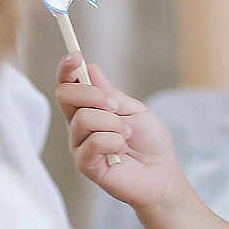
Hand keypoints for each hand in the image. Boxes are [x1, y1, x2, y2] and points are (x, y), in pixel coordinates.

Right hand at [58, 54, 182, 210]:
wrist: (162, 173)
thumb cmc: (150, 142)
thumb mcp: (134, 109)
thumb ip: (110, 92)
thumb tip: (90, 69)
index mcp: (89, 109)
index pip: (68, 85)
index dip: (67, 69)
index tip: (76, 56)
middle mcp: (79, 126)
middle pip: (65, 96)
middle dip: (93, 94)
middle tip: (116, 107)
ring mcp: (80, 146)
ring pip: (83, 119)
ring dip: (113, 123)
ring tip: (126, 135)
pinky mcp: (85, 165)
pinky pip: (92, 143)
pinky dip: (113, 142)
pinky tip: (121, 151)